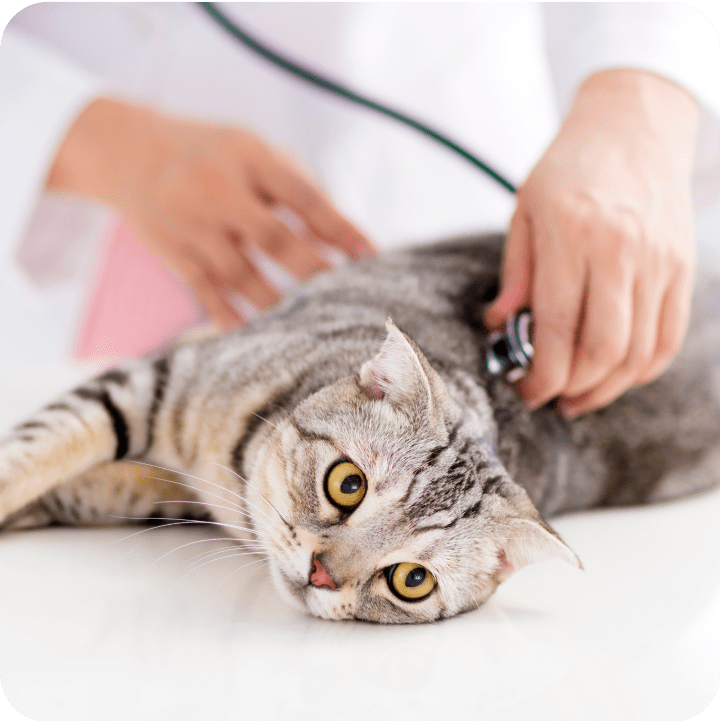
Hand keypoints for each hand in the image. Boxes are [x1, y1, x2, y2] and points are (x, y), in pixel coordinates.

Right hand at [47, 98, 374, 329]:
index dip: (339, 228)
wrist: (128, 152)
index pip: (303, 197)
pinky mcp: (172, 251)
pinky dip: (229, 315)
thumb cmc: (211, 154)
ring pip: (240, 273)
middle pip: (274, 238)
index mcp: (248, 156)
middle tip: (345, 298)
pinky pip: (205, 291)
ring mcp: (192, 223)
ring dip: (277, 301)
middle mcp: (218, 188)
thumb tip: (339, 238)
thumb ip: (295, 187)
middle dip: (313, 271)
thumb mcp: (252, 151)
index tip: (370, 255)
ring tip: (308, 324)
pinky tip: (254, 334)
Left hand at [485, 70, 697, 416]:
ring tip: (578, 396)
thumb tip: (501, 326)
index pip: (557, 327)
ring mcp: (659, 261)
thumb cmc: (569, 167)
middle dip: (572, 389)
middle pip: (603, 350)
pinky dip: (642, 368)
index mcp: (572, 235)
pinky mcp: (682, 268)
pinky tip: (616, 376)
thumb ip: (516, 274)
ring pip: (638, 352)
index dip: (541, 374)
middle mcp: (622, 251)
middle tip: (549, 398)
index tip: (526, 391)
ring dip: (606, 388)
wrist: (634, 124)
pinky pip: (668, 337)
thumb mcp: (525, 210)